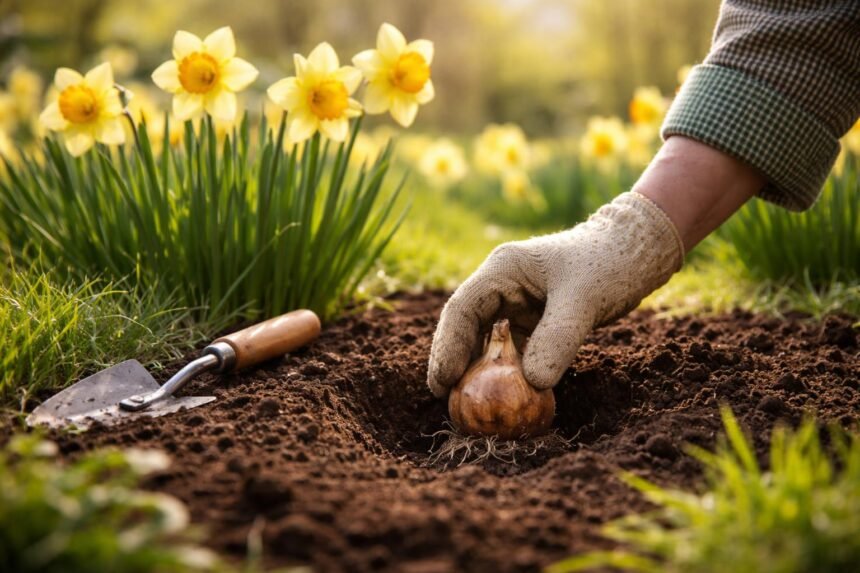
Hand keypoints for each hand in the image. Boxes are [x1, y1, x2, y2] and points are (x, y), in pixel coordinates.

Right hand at [427, 191, 683, 396]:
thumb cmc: (609, 263)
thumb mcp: (583, 300)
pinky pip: (513, 351)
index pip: (462, 309)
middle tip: (448, 402)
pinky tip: (506, 400)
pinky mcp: (535, 321)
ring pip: (487, 342)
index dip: (447, 346)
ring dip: (479, 372)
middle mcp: (502, 286)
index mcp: (502, 270)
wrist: (639, 251)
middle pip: (466, 327)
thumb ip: (557, 339)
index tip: (442, 382)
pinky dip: (507, 374)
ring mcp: (517, 304)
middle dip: (455, 363)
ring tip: (469, 408)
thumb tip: (532, 384)